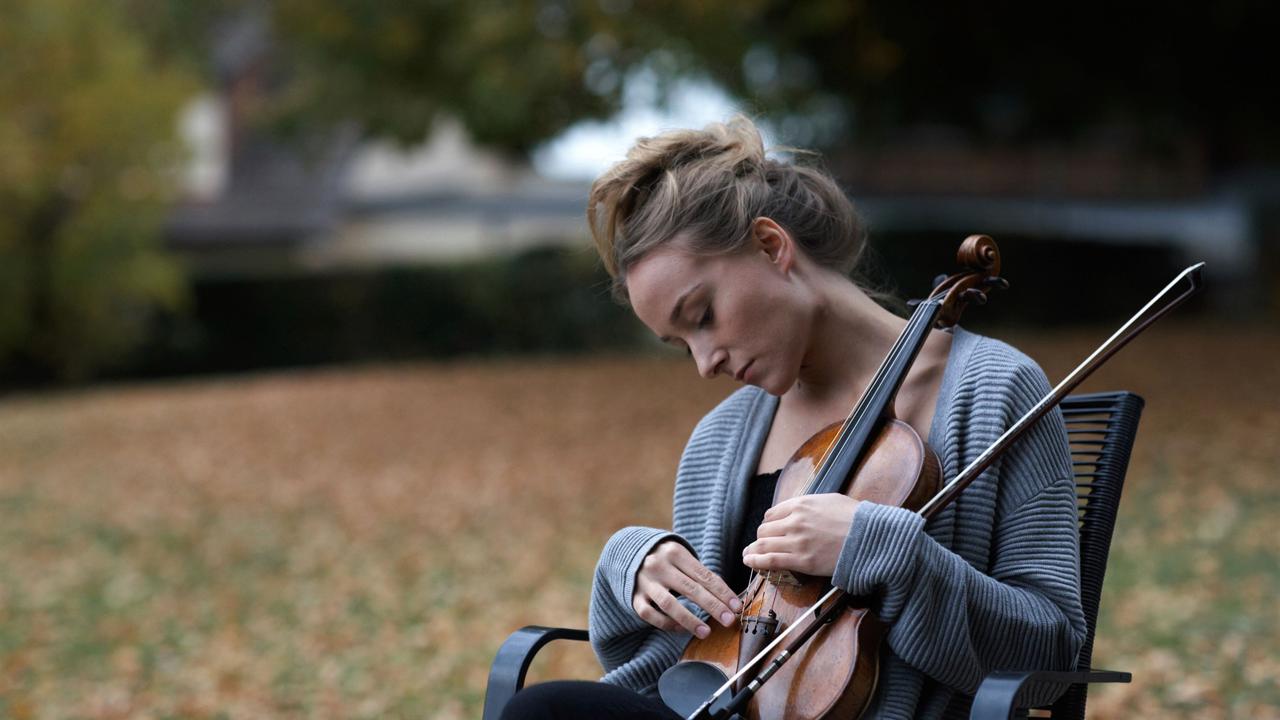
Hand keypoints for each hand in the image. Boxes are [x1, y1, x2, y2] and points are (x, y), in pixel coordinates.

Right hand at [632, 540, 742, 637]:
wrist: (628, 552)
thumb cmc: (666, 559)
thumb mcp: (681, 557)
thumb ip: (700, 574)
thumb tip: (727, 599)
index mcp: (675, 552)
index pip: (704, 575)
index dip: (722, 592)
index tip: (736, 607)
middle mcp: (658, 565)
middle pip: (690, 589)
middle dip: (712, 606)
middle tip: (729, 621)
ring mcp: (645, 582)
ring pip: (668, 603)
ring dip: (689, 619)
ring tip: (706, 632)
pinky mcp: (634, 597)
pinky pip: (650, 614)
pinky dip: (666, 623)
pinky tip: (681, 629)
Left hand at [742, 494, 860, 576]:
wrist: (870, 536)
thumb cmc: (855, 518)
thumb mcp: (829, 500)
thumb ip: (809, 505)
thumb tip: (799, 510)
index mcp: (801, 504)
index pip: (772, 514)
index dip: (769, 524)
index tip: (770, 530)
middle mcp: (795, 521)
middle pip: (765, 529)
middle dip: (762, 538)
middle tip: (761, 545)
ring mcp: (797, 541)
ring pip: (764, 544)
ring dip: (754, 550)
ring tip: (748, 555)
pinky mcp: (802, 560)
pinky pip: (771, 560)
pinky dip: (756, 561)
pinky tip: (750, 562)